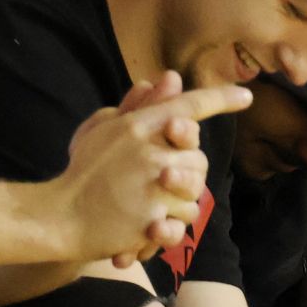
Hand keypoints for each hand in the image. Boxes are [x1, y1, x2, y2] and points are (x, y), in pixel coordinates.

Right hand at [52, 71, 250, 265]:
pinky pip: (183, 223)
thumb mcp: (103, 127)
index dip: (221, 98)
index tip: (246, 96)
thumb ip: (140, 106)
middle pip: (199, 158)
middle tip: (164, 179)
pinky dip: (170, 229)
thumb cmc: (82, 171)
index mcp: (139, 126)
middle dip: (189, 171)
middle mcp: (150, 153)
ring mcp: (153, 188)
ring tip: (151, 206)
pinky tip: (152, 228)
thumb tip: (170, 78)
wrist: (60, 216)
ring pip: (195, 194)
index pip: (189, 105)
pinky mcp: (152, 222)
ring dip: (178, 202)